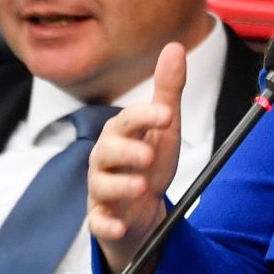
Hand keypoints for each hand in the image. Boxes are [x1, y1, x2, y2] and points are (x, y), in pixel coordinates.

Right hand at [87, 43, 184, 273]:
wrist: (141, 210)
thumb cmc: (149, 162)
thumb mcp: (165, 128)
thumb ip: (169, 90)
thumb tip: (175, 46)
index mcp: (121, 134)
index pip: (129, 120)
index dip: (146, 116)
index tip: (167, 114)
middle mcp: (105, 159)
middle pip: (108, 151)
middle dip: (127, 152)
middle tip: (148, 156)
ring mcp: (102, 189)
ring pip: (102, 185)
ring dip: (120, 186)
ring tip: (140, 187)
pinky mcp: (102, 218)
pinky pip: (98, 223)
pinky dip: (107, 226)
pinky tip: (118, 226)